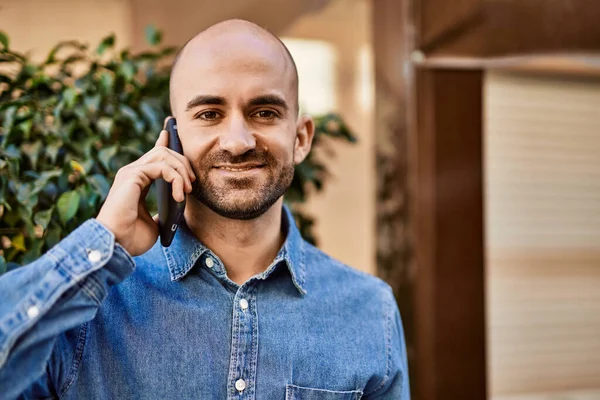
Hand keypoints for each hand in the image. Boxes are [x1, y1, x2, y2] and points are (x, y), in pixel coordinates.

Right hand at [96, 118, 194, 255]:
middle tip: (192, 183)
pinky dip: (175, 178)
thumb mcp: (155, 223)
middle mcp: (132, 173)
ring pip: (163, 154)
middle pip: (163, 152)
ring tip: (187, 190)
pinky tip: (179, 194)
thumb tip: (175, 210)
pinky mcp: (132, 175)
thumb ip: (163, 212)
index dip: (163, 142)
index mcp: (137, 181)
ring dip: (181, 170)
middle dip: (183, 163)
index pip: (152, 156)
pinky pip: (161, 167)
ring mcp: (131, 172)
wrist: (117, 245)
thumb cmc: (131, 238)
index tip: (171, 133)